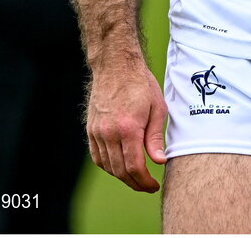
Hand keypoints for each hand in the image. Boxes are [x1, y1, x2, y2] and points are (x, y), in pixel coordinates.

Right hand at [87, 58, 167, 192]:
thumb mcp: (157, 107)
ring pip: (108, 166)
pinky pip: (97, 156)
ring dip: (122, 176)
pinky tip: (119, 166)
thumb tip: (159, 161)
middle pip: (120, 171)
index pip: (134, 167)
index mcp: (128, 127)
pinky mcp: (91, 129)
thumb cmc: (140, 83)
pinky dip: (108, 166)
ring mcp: (98, 131)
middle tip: (147, 186)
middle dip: (135, 183)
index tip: (154, 185)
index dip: (144, 181)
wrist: (116, 65)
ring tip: (136, 177)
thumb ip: (155, 137)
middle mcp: (109, 132)